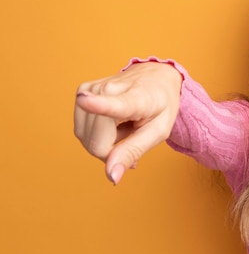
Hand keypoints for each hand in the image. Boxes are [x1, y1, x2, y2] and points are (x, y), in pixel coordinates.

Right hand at [74, 62, 182, 184]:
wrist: (156, 77)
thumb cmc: (160, 105)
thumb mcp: (158, 132)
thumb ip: (133, 152)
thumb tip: (111, 176)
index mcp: (135, 98)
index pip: (114, 104)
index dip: (97, 105)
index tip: (83, 99)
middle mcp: (109, 89)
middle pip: (96, 142)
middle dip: (113, 151)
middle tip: (134, 134)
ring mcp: (92, 88)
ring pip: (86, 138)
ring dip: (105, 141)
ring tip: (125, 125)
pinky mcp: (81, 91)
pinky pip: (82, 130)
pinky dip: (97, 133)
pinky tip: (114, 122)